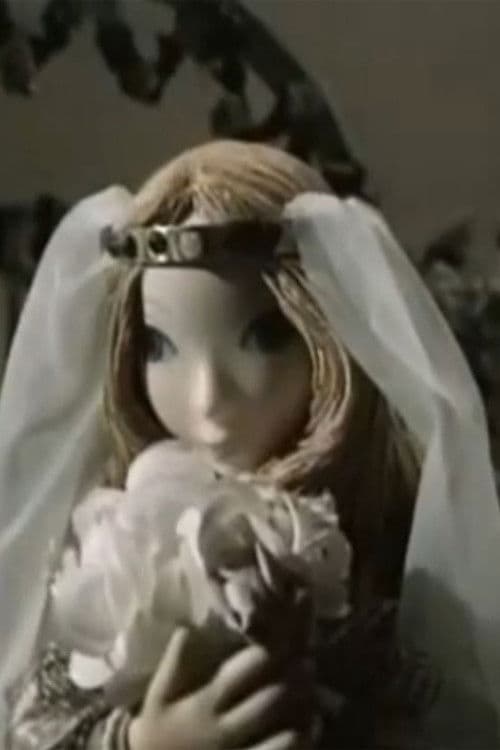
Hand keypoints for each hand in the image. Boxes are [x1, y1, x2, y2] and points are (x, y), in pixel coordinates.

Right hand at [128, 628, 308, 749]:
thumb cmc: (156, 734)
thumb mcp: (157, 698)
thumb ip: (174, 663)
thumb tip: (188, 627)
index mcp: (203, 705)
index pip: (241, 672)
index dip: (267, 654)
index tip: (283, 639)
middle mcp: (224, 732)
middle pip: (270, 701)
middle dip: (295, 680)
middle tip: (308, 664)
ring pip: (284, 739)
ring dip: (304, 715)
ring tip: (313, 698)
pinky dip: (300, 745)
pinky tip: (308, 730)